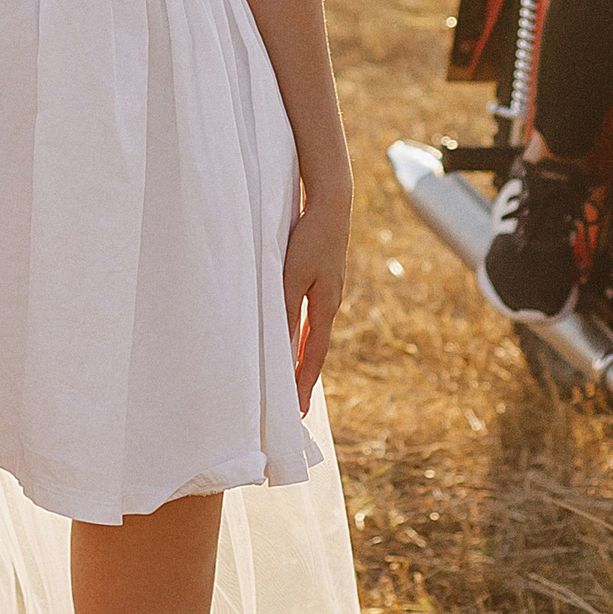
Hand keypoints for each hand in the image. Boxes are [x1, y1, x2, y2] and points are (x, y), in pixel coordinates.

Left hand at [282, 177, 350, 412]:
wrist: (331, 203)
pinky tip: (294, 334)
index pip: (312, 356)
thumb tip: (281, 347)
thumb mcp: (291, 277)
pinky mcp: (323, 277)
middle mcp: (330, 302)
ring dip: (303, 355)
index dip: (303, 384)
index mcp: (326, 307)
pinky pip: (312, 315)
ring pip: (314, 332)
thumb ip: (286, 311)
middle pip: (316, 348)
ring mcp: (329, 290)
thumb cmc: (309, 239)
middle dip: (305, 375)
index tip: (297, 411)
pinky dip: (303, 333)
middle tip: (295, 403)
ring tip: (293, 377)